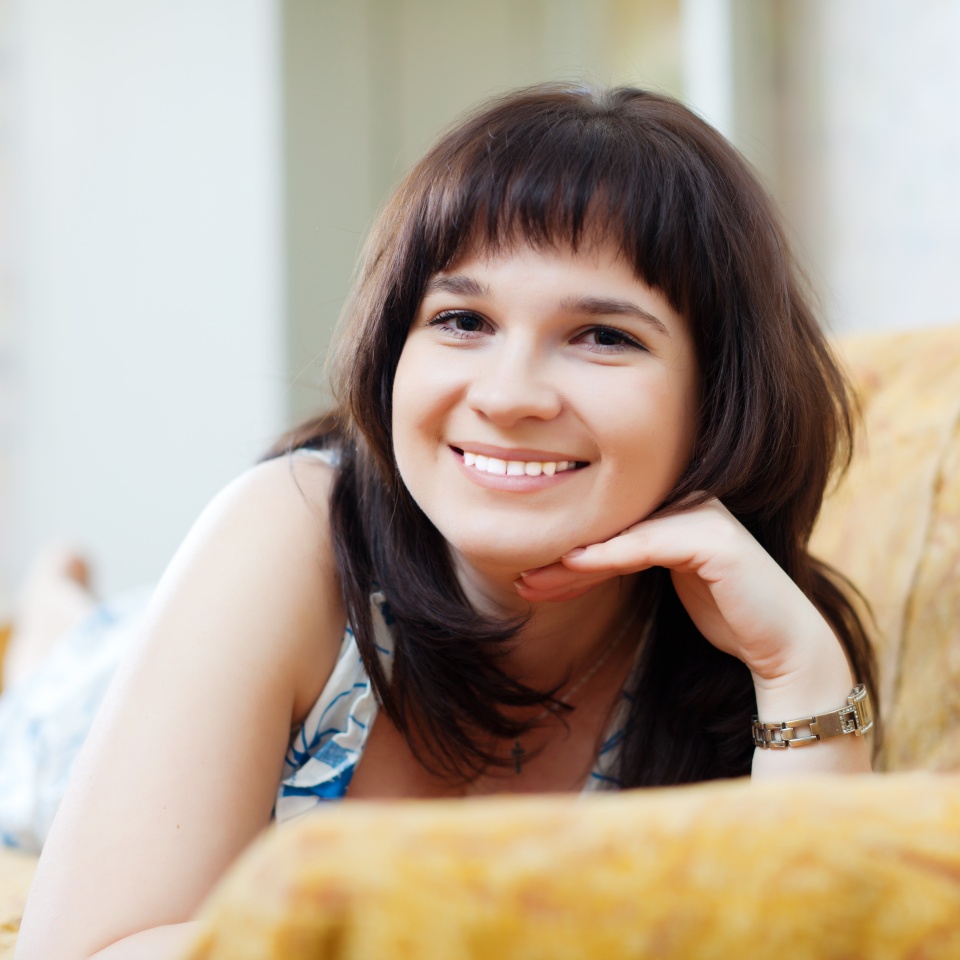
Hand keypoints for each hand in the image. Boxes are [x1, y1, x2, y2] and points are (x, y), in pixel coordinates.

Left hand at [515, 498, 841, 685]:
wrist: (782, 644)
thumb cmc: (726, 612)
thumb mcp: (663, 583)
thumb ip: (625, 562)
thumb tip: (565, 561)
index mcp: (677, 508)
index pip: (610, 528)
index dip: (567, 553)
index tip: (527, 577)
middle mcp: (689, 502)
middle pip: (610, 528)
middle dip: (561, 558)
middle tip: (520, 581)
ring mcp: (703, 515)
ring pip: (621, 535)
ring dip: (572, 562)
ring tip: (530, 583)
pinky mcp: (712, 537)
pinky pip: (647, 544)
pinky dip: (607, 556)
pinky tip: (572, 565)